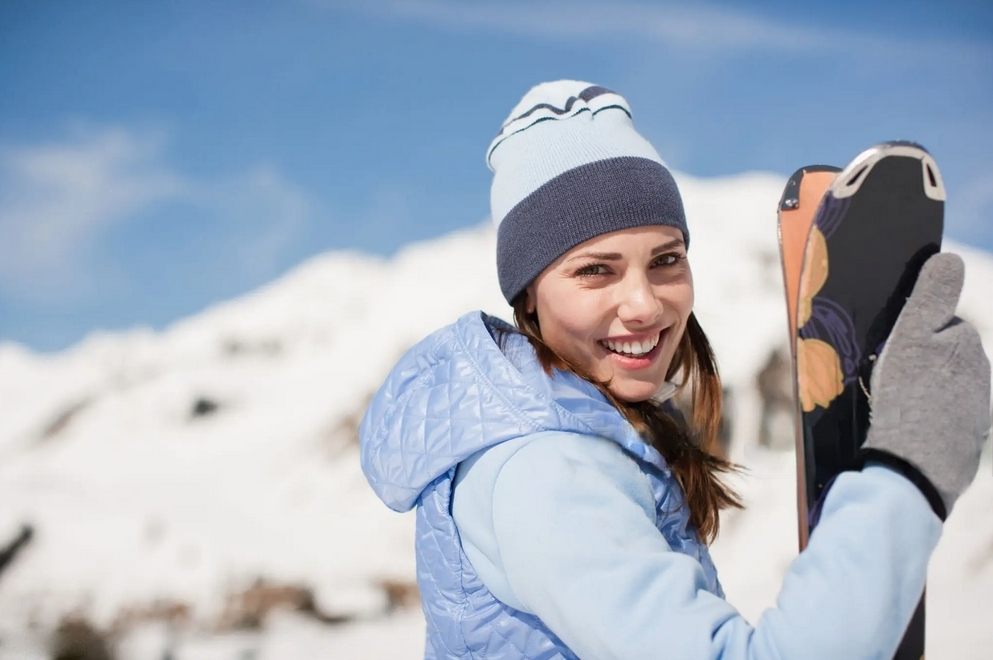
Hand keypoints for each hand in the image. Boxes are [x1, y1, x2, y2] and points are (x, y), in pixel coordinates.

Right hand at [862, 253, 991, 518]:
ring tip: (895, 406)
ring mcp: (977, 412)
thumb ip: (932, 296)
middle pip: (944, 355)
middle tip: (890, 376)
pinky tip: (907, 428)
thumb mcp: (911, 337)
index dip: (914, 331)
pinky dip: (928, 418)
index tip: (893, 348)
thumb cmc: (909, 398)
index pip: (942, 324)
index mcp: (968, 347)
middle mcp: (982, 377)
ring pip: (946, 387)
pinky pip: (945, 419)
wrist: (913, 469)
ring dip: (925, 390)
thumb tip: (950, 256)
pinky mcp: (968, 444)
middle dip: (922, 360)